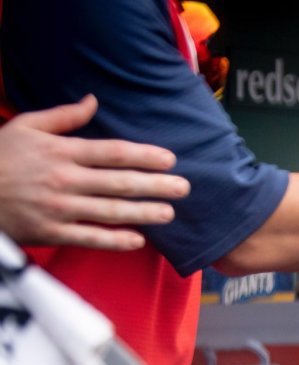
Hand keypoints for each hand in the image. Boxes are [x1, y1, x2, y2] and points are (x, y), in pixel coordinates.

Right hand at [0, 95, 189, 250]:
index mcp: (60, 152)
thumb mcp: (25, 127)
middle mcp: (63, 179)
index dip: (143, 156)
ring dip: (143, 213)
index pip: (112, 152)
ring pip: (110, 211)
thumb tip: (93, 101)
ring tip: (169, 213)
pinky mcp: (49, 232)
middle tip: (184, 188)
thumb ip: (63, 116)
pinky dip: (114, 240)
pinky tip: (138, 240)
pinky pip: (88, 238)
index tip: (170, 159)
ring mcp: (58, 208)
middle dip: (155, 186)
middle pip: (119, 182)